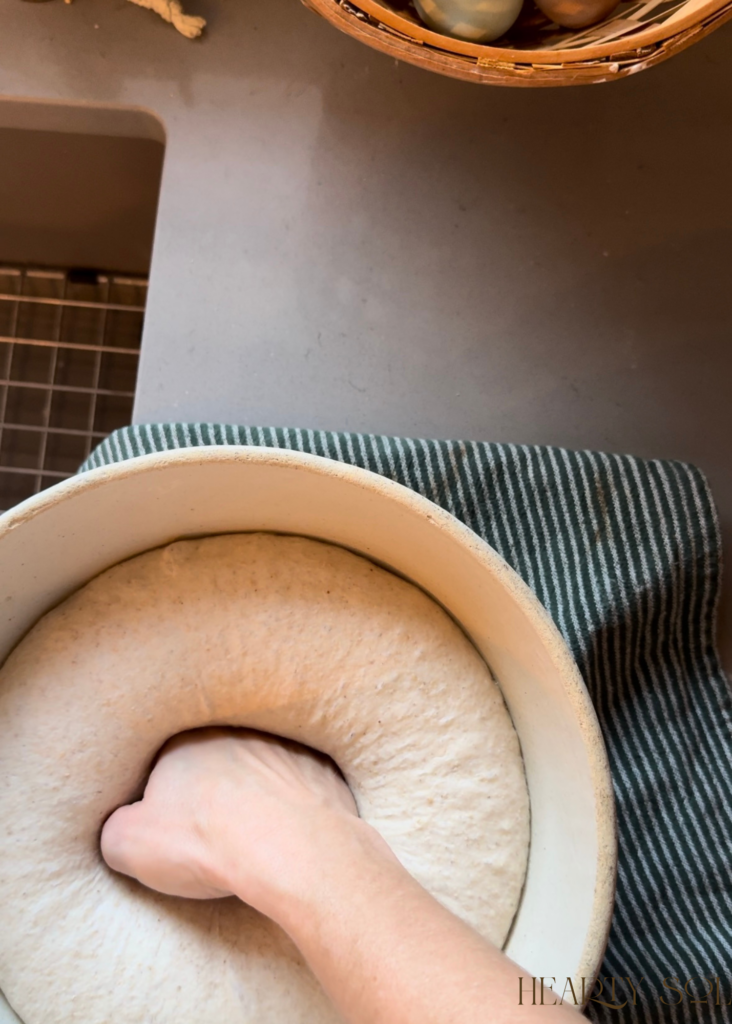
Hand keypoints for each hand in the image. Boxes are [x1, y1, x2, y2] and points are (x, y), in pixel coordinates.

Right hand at [101, 727, 358, 907]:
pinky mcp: (320, 770)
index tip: (172, 835)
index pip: (165, 766)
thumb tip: (121, 830)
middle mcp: (236, 733)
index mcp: (186, 741)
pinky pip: (301, 789)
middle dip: (212, 797)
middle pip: (216, 765)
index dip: (164, 805)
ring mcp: (283, 748)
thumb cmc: (206, 841)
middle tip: (212, 840)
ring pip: (261, 774)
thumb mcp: (129, 845)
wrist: (289, 848)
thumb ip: (115, 831)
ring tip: (252, 844)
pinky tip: (288, 838)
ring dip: (256, 801)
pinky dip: (294, 809)